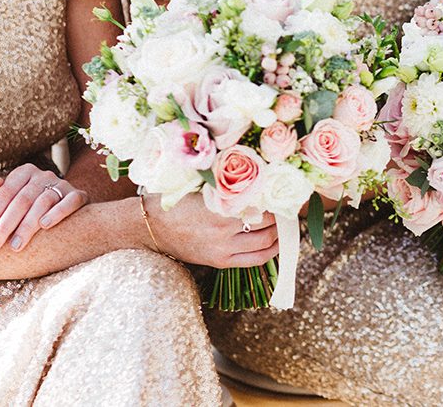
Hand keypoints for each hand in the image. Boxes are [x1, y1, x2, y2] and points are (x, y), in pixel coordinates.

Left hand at [0, 164, 88, 252]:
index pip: (5, 192)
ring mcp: (63, 185)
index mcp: (24, 172)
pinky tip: (45, 226)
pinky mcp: (79, 195)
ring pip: (43, 202)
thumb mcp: (13, 197)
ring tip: (15, 246)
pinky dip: (58, 213)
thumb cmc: (31, 206)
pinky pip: (70, 202)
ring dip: (27, 226)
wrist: (68, 207)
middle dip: (5, 225)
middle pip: (22, 200)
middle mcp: (44, 175)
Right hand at [143, 194, 279, 268]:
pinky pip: (255, 260)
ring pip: (266, 242)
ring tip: (287, 223)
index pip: (262, 203)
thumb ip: (230, 187)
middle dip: (283, 216)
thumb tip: (263, 180)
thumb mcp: (202, 186)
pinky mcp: (220, 262)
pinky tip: (278, 242)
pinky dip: (271, 251)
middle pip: (268, 224)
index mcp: (219, 207)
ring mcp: (222, 249)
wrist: (151, 227)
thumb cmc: (176, 200)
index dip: (278, 198)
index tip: (287, 192)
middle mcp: (223, 230)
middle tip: (291, 207)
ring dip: (281, 233)